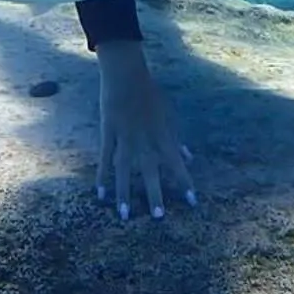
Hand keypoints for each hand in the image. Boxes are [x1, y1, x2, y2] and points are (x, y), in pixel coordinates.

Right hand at [95, 40, 195, 220]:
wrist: (126, 75)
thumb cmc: (150, 94)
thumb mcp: (169, 115)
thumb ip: (176, 140)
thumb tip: (188, 158)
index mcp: (162, 135)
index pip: (176, 163)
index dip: (184, 182)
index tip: (192, 202)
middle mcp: (145, 139)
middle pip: (150, 171)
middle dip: (155, 194)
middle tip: (158, 217)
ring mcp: (125, 138)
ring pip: (125, 170)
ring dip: (125, 193)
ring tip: (124, 215)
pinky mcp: (108, 133)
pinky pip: (104, 159)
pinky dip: (103, 176)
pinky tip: (101, 194)